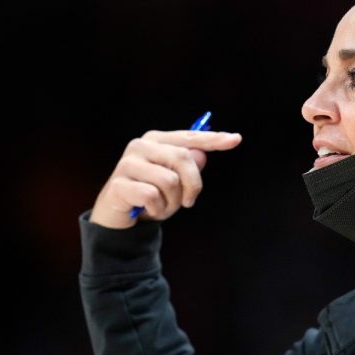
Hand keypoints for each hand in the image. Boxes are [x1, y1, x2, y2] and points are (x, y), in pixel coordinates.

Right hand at [89, 129, 241, 228]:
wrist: (119, 217)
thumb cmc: (152, 195)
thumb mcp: (177, 182)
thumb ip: (190, 166)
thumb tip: (202, 154)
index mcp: (157, 140)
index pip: (190, 137)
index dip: (213, 139)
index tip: (236, 139)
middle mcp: (141, 146)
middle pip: (183, 158)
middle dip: (193, 185)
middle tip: (189, 202)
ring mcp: (127, 163)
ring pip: (170, 180)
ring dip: (173, 202)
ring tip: (162, 206)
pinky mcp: (118, 184)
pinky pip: (152, 196)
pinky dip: (157, 210)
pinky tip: (148, 211)